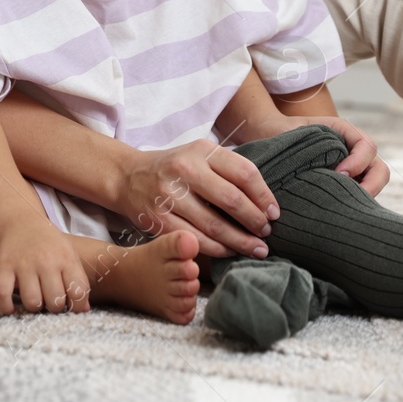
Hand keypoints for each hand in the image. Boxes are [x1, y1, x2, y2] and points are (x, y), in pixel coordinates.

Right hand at [0, 220, 90, 315]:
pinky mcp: (4, 266)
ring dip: (34, 307)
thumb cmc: (50, 244)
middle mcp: (46, 262)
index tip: (71, 306)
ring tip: (35, 300)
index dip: (76, 306)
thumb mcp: (70, 255)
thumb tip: (84, 309)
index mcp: (66, 259)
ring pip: (32, 302)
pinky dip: (6, 307)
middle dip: (55, 308)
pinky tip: (11, 308)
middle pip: (55, 302)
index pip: (77, 292)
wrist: (22, 221)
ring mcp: (24, 265)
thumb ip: (79, 280)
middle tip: (50, 301)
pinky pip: (2, 294)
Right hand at [117, 140, 277, 259]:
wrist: (128, 176)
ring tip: (257, 248)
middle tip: (267, 233)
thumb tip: (266, 200)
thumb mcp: (199, 155)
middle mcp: (185, 170)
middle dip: (255, 221)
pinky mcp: (160, 219)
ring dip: (241, 241)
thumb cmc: (174, 167)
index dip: (264, 196)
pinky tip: (230, 251)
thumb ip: (228, 170)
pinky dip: (218, 249)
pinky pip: (196, 240)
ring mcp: (170, 196)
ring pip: (215, 225)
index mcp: (201, 151)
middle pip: (232, 200)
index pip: (244, 173)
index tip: (274, 213)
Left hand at [246, 114, 390, 196]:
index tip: (339, 174)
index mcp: (345, 133)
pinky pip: (359, 198)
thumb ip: (311, 146)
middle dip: (371, 185)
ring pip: (374, 186)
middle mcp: (353, 152)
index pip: (367, 147)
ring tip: (342, 207)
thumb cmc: (282, 133)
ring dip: (363, 197)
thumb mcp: (296, 133)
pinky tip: (336, 213)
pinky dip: (353, 205)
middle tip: (349, 198)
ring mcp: (352, 171)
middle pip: (379, 170)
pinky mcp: (344, 187)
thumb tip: (327, 172)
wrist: (269, 137)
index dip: (358, 162)